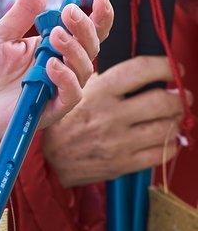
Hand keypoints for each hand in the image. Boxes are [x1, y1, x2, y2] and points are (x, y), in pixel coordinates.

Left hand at [0, 0, 112, 178]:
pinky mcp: (51, 110)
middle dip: (85, 27)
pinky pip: (71, 95)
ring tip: (55, 35)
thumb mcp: (1, 35)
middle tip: (69, 12)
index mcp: (53, 47)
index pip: (86, 30)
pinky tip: (52, 66)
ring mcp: (58, 89)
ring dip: (74, 49)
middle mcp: (63, 67)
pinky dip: (66, 79)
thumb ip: (22, 12)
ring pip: (84, 69)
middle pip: (91, 46)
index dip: (99, 15)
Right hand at [43, 56, 189, 185]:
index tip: (174, 69)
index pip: (142, 70)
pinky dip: (171, 144)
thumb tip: (147, 71)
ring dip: (177, 121)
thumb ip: (110, 79)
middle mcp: (111, 115)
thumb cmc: (68, 120)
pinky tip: (166, 138)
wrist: (49, 159)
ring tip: (174, 117)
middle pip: (162, 102)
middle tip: (181, 97)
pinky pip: (161, 153)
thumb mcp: (80, 90)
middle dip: (180, 98)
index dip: (166, 66)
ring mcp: (118, 142)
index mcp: (100, 91)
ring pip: (167, 128)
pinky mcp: (123, 164)